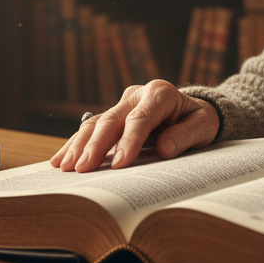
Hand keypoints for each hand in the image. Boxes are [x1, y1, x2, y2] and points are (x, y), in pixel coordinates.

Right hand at [50, 80, 219, 172]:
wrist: (192, 110)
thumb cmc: (199, 119)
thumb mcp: (204, 125)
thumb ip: (186, 135)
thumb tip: (164, 148)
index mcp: (161, 93)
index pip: (141, 118)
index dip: (129, 141)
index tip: (120, 164)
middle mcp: (137, 95)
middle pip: (112, 120)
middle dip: (96, 145)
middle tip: (83, 169)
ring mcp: (123, 104)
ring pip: (96, 123)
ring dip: (79, 145)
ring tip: (65, 167)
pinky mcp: (114, 115)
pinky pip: (90, 128)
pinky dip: (75, 144)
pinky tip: (59, 160)